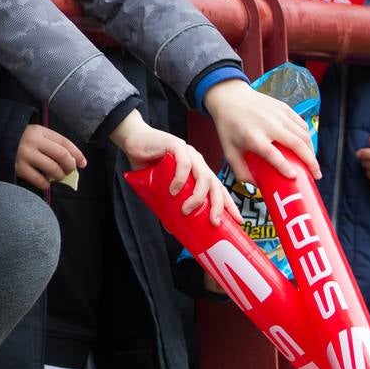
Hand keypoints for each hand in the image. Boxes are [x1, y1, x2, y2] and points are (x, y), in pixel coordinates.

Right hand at [14, 124, 85, 190]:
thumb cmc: (21, 139)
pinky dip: (46, 184)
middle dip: (70, 166)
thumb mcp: (36, 134)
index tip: (83, 163)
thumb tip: (73, 161)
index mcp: (40, 130)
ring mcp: (25, 154)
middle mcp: (34, 141)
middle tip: (70, 171)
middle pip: (61, 155)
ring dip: (60, 175)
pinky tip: (47, 183)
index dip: (77, 154)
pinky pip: (38, 179)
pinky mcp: (18, 167)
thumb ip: (52, 144)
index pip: (64, 142)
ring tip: (59, 177)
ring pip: (52, 168)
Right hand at [109, 110, 228, 220]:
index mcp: (198, 171)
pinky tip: (173, 191)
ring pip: (203, 176)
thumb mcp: (162, 189)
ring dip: (198, 196)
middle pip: (215, 184)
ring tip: (186, 209)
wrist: (132, 140)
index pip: (218, 189)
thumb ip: (168, 204)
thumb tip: (172, 227)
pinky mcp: (176, 146)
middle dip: (218, 204)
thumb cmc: (148, 164)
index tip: (237, 221)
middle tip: (213, 221)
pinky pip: (184, 164)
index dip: (228, 205)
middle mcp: (197, 162)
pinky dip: (180, 179)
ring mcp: (189, 153)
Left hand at [201, 80, 319, 183]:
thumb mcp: (229, 151)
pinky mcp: (284, 108)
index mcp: (253, 136)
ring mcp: (278, 115)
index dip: (284, 165)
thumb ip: (241, 171)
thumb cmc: (229, 127)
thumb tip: (258, 186)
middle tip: (316, 175)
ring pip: (303, 134)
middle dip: (310, 161)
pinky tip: (308, 147)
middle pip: (295, 143)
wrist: (230, 97)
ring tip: (313, 164)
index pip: (272, 153)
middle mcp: (268, 125)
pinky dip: (308, 137)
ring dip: (312, 151)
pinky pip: (302, 124)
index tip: (294, 176)